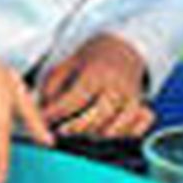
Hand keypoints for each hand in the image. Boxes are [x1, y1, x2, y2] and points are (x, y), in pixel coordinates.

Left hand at [36, 33, 152, 141]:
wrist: (121, 48)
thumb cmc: (88, 62)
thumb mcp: (67, 64)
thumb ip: (52, 85)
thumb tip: (41, 110)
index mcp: (97, 72)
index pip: (76, 98)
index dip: (57, 112)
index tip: (43, 119)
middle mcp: (117, 85)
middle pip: (99, 115)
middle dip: (76, 127)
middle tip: (62, 130)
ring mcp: (132, 98)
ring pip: (117, 127)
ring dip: (97, 134)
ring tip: (83, 131)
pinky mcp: (141, 107)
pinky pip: (140, 128)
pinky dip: (128, 133)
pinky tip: (110, 131)